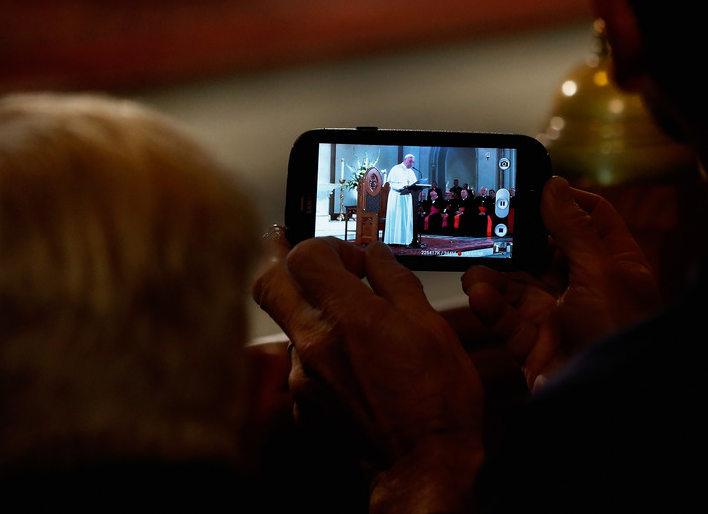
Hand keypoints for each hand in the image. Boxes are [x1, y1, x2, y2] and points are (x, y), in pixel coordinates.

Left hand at [253, 230, 483, 512]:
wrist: (422, 461)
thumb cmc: (437, 398)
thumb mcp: (430, 326)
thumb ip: (396, 282)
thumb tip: (377, 255)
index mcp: (350, 317)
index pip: (306, 255)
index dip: (328, 247)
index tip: (352, 259)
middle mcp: (316, 344)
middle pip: (269, 282)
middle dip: (279, 259)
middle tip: (286, 245)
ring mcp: (304, 376)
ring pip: (286, 323)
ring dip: (306, 308)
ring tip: (342, 315)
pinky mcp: (303, 402)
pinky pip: (299, 361)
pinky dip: (318, 349)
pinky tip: (349, 360)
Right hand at [463, 176, 658, 390]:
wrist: (604, 411)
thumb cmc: (617, 338)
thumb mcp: (598, 274)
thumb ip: (572, 229)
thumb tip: (554, 186)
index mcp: (616, 267)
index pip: (593, 219)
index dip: (565, 202)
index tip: (533, 188)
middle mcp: (588, 288)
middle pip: (547, 250)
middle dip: (517, 240)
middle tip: (489, 224)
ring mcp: (560, 316)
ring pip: (520, 285)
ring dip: (495, 276)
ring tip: (474, 270)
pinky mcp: (535, 343)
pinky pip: (507, 318)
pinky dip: (490, 306)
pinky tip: (477, 294)